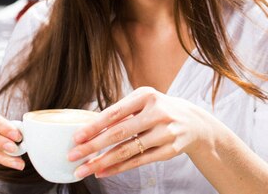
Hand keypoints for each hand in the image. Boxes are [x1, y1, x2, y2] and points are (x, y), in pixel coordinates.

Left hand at [68, 86, 216, 178]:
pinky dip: (118, 168)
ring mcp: (165, 132)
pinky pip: (139, 161)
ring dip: (102, 162)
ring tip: (83, 170)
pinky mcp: (169, 150)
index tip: (76, 137)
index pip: (115, 113)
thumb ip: (121, 112)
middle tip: (73, 156)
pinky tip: (102, 172)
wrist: (194, 122)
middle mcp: (158, 113)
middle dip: (93, 146)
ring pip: (128, 150)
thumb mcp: (144, 102)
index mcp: (147, 95)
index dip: (94, 126)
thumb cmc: (159, 109)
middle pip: (120, 133)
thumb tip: (88, 128)